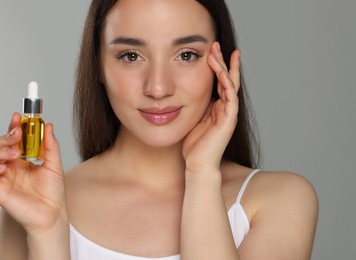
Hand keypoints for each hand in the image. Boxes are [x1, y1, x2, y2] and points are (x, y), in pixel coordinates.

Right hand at [0, 113, 67, 234]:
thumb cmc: (53, 192)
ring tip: (15, 153)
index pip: (12, 139)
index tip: (18, 116)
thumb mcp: (54, 164)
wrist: (52, 213)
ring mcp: (2, 177)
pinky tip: (3, 166)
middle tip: (18, 135)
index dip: (12, 127)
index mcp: (22, 159)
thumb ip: (50, 145)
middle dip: (5, 136)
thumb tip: (49, 126)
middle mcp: (10, 166)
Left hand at [182, 42, 240, 173]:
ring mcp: (228, 114)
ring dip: (224, 68)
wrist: (197, 164)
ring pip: (230, 85)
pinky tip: (221, 72)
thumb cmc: (194, 145)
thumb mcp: (193, 119)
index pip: (220, 82)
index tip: (212, 51)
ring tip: (218, 52)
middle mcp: (225, 108)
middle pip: (228, 79)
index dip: (218, 66)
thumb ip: (196, 106)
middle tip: (216, 45)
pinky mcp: (228, 121)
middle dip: (223, 61)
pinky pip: (230, 98)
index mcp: (217, 107)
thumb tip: (187, 92)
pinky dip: (227, 84)